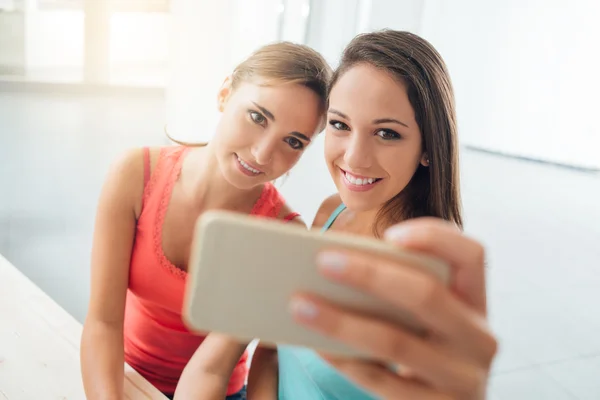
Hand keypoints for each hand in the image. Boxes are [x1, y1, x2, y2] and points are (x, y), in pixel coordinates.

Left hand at [289, 218, 496, 399]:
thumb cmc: (425, 345)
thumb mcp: (428, 317)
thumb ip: (400, 289)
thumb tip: (335, 265)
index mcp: (476, 301)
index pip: (471, 255)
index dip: (434, 238)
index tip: (389, 233)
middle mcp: (479, 338)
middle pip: (426, 295)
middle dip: (369, 274)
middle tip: (323, 261)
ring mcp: (463, 379)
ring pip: (395, 343)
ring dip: (341, 321)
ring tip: (300, 304)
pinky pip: (381, 381)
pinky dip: (344, 360)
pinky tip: (317, 344)